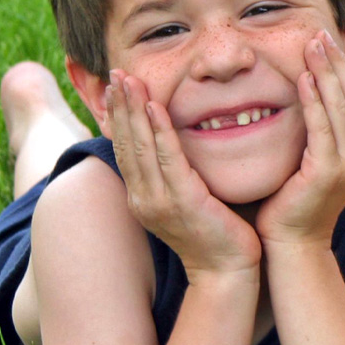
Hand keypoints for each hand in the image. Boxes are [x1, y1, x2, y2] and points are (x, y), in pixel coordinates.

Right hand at [106, 71, 261, 275]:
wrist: (229, 271)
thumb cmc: (217, 233)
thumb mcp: (189, 199)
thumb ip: (179, 174)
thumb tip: (179, 145)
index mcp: (143, 197)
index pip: (125, 149)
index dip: (119, 117)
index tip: (117, 87)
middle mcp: (143, 199)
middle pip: (125, 143)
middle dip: (120, 106)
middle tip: (116, 72)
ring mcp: (159, 202)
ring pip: (140, 146)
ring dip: (134, 110)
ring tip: (129, 80)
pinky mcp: (182, 202)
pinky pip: (168, 159)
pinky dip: (159, 130)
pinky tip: (155, 106)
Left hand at [255, 31, 344, 248]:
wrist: (292, 244)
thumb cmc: (293, 201)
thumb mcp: (312, 159)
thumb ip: (318, 131)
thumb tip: (309, 94)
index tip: (326, 42)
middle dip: (336, 62)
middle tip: (317, 34)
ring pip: (342, 106)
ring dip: (326, 73)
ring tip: (310, 46)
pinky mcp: (330, 172)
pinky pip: (322, 127)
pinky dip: (314, 101)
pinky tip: (302, 79)